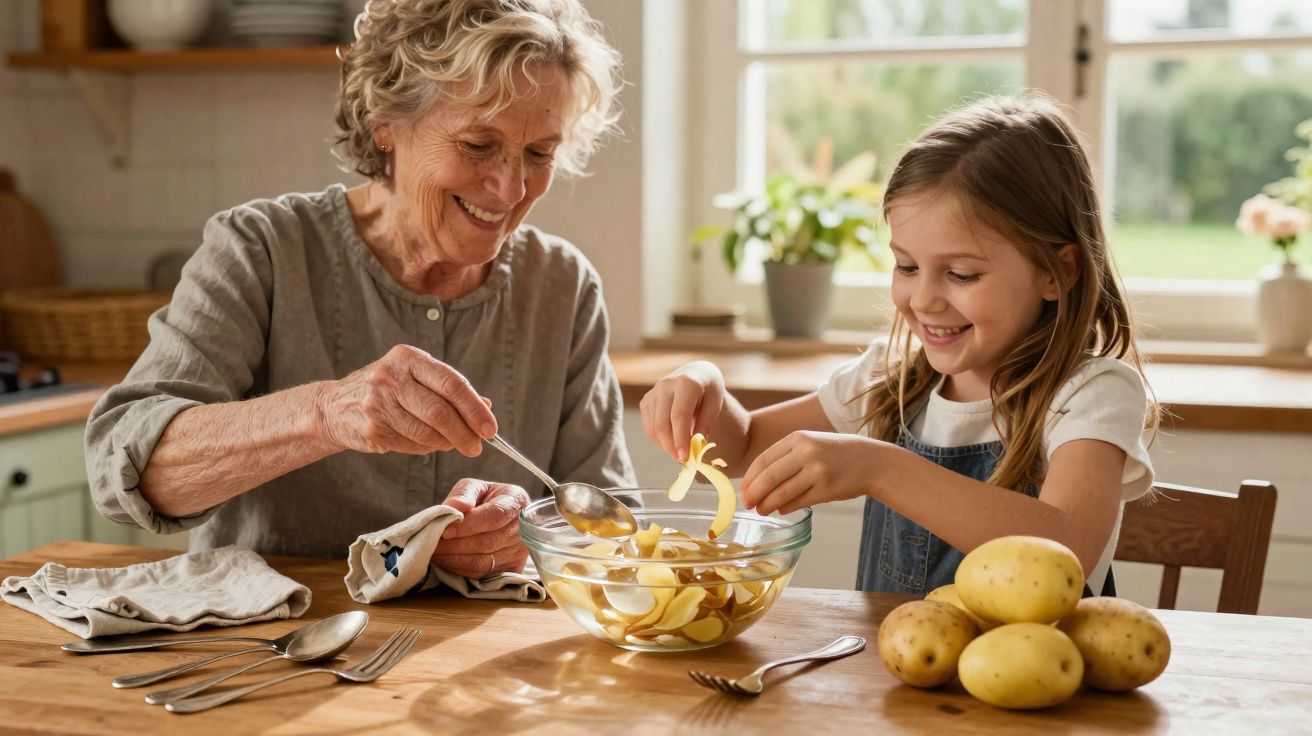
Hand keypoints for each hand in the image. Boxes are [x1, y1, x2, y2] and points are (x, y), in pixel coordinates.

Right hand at [316, 345, 496, 456]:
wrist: (335, 406)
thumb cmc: (387, 390)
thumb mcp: (415, 377)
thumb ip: (449, 390)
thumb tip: (487, 407)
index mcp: (407, 358)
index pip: (451, 383)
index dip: (475, 408)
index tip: (491, 428)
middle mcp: (390, 377)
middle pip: (440, 411)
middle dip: (465, 433)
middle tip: (478, 446)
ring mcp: (377, 403)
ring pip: (427, 432)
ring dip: (448, 443)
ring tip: (455, 445)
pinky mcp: (371, 428)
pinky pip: (412, 444)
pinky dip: (427, 448)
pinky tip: (429, 444)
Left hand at [432, 478, 530, 577]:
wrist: (500, 516)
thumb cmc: (485, 499)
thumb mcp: (474, 487)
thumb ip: (464, 493)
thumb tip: (454, 506)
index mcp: (516, 500)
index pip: (495, 516)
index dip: (469, 525)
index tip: (445, 530)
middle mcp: (524, 528)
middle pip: (488, 542)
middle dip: (456, 545)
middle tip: (433, 544)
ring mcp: (520, 551)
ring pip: (485, 561)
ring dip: (455, 559)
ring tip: (436, 553)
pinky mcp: (512, 568)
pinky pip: (484, 573)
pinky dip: (461, 569)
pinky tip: (448, 561)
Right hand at [639, 360, 724, 462]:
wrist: (696, 373)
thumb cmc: (709, 391)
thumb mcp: (715, 404)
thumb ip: (706, 423)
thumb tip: (696, 446)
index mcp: (686, 382)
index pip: (679, 415)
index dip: (681, 439)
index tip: (686, 457)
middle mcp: (665, 385)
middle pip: (662, 424)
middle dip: (671, 447)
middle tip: (683, 460)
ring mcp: (653, 392)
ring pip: (652, 427)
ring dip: (665, 445)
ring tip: (679, 453)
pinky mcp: (646, 400)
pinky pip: (648, 426)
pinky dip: (658, 439)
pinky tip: (671, 443)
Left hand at [741, 431, 884, 515]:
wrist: (872, 461)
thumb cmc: (835, 454)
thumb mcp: (810, 444)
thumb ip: (785, 457)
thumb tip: (756, 482)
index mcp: (798, 438)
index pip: (763, 459)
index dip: (750, 478)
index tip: (743, 490)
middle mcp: (806, 452)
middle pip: (769, 477)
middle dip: (754, 493)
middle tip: (747, 504)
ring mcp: (817, 471)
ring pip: (781, 492)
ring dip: (767, 504)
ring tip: (761, 510)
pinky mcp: (827, 489)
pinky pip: (798, 502)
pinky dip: (785, 508)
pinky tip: (781, 509)